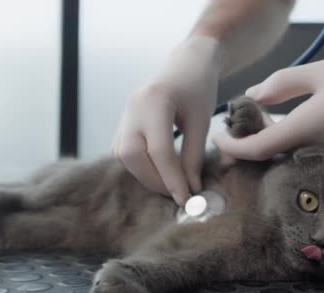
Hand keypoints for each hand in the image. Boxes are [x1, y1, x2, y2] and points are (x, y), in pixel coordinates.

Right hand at [112, 36, 219, 204]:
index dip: (172, 178)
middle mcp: (133, 108)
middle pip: (132, 155)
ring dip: (145, 175)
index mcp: (154, 102)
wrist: (187, 62)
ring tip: (169, 184)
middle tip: (177, 194)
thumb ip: (194, 155)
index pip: (159, 150)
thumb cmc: (199, 87)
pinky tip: (158, 171)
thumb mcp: (201, 121)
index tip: (186, 198)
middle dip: (154, 180)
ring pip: (123, 156)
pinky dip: (138, 165)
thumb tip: (191, 188)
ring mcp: (124, 113)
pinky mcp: (123, 120)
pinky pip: (122, 150)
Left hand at [213, 38, 323, 159]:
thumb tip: (253, 96)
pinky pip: (311, 157)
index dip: (232, 148)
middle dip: (248, 149)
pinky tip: (289, 127)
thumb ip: (284, 84)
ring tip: (258, 125)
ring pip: (292, 159)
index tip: (216, 141)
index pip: (259, 150)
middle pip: (273, 159)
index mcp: (310, 129)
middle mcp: (320, 153)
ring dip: (271, 147)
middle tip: (233, 132)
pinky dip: (294, 146)